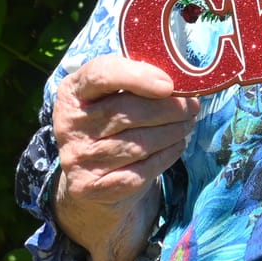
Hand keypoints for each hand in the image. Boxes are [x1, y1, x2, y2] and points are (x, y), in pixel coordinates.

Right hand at [51, 54, 199, 260]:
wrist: (92, 183)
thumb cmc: (110, 127)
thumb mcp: (110, 97)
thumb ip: (134, 82)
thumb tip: (181, 81)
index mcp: (71, 92)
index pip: (100, 74)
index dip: (137, 76)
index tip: (169, 85)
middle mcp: (68, 125)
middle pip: (128, 111)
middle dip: (170, 108)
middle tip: (193, 107)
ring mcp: (78, 158)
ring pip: (140, 142)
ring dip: (174, 131)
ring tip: (188, 123)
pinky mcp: (93, 186)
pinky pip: (143, 168)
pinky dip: (168, 154)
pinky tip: (177, 145)